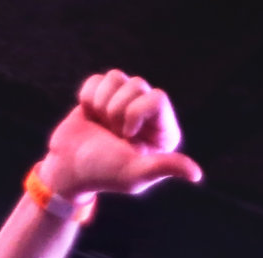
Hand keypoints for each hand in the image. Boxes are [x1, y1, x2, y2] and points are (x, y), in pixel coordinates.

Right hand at [41, 70, 201, 201]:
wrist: (66, 172)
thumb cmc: (102, 174)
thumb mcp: (134, 173)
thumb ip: (164, 167)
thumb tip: (196, 174)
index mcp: (161, 131)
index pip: (157, 98)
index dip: (135, 114)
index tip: (125, 137)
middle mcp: (147, 114)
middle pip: (137, 84)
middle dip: (116, 110)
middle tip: (111, 134)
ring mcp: (124, 102)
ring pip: (116, 77)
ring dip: (101, 103)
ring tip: (100, 125)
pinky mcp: (102, 96)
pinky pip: (98, 79)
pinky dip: (87, 97)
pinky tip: (89, 116)